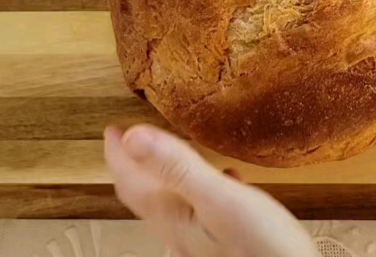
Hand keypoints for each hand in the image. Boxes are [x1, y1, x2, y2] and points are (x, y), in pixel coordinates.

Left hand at [104, 125, 317, 256]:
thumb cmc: (262, 247)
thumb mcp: (220, 199)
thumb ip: (177, 167)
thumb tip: (133, 138)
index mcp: (174, 218)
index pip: (133, 182)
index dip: (119, 154)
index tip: (113, 130)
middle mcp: (181, 233)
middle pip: (146, 196)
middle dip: (135, 167)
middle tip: (129, 142)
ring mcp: (202, 240)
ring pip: (170, 204)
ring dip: (162, 178)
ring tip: (166, 157)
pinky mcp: (225, 242)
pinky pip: (198, 211)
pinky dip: (196, 189)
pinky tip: (221, 180)